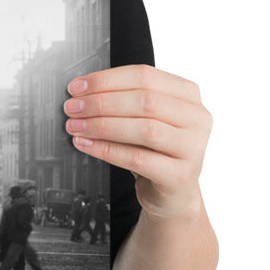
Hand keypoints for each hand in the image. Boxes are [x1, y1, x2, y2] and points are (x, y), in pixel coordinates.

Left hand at [64, 65, 211, 220]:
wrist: (172, 192)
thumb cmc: (154, 150)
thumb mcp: (144, 119)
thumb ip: (123, 102)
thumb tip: (81, 94)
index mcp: (188, 95)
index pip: (145, 76)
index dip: (106, 80)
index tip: (77, 87)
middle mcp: (196, 118)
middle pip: (145, 101)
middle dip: (101, 102)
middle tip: (72, 108)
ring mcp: (193, 148)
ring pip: (144, 129)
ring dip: (102, 126)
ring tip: (76, 126)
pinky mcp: (180, 175)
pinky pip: (138, 159)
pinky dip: (107, 150)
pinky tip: (87, 145)